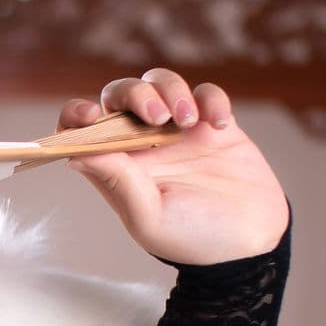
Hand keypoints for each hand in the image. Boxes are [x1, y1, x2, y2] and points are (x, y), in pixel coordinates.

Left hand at [57, 68, 290, 266]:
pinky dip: (211, 99)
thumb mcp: (149, 217)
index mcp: (117, 167)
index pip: (82, 130)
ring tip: (190, 121)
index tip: (88, 115)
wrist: (250, 242)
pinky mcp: (212, 124)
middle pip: (121, 95)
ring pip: (160, 83)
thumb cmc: (193, 238)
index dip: (75, 115)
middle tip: (157, 116)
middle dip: (134, 94)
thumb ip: (118, 181)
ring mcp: (178, 130)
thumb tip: (75, 153)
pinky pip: (205, 93)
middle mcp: (142, 144)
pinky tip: (219, 124)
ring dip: (172, 90)